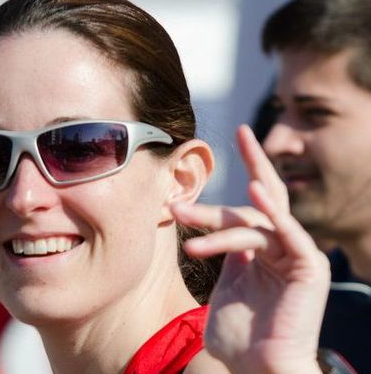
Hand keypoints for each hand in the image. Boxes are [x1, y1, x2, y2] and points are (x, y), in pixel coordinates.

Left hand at [171, 125, 329, 373]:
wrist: (258, 370)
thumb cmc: (240, 337)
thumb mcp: (225, 286)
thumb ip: (223, 254)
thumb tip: (206, 230)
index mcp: (260, 249)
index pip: (248, 205)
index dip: (242, 173)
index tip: (229, 142)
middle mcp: (279, 245)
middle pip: (254, 203)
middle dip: (241, 175)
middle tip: (212, 168)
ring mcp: (295, 253)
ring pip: (254, 220)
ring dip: (217, 221)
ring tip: (183, 220)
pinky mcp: (309, 265)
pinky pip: (288, 232)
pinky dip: (272, 214)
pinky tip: (254, 193)